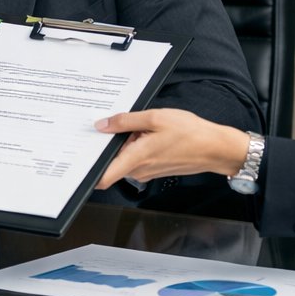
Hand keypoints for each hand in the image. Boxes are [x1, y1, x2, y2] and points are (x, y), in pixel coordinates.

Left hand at [94, 109, 249, 186]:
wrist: (214, 148)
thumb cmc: (190, 133)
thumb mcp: (155, 117)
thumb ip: (125, 121)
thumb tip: (103, 125)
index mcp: (136, 159)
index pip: (102, 178)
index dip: (87, 171)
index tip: (80, 158)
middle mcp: (139, 170)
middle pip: (112, 162)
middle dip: (110, 145)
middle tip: (114, 125)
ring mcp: (146, 171)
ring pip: (125, 158)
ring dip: (126, 143)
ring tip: (139, 126)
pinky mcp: (154, 169)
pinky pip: (137, 158)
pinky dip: (137, 146)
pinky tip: (148, 132)